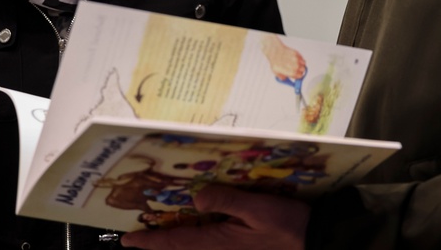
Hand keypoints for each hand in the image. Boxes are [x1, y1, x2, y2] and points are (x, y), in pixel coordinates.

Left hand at [119, 184, 309, 249]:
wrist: (313, 241)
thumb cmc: (288, 226)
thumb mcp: (258, 209)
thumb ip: (227, 201)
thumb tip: (196, 195)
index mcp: (219, 242)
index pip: (176, 242)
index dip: (150, 242)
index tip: (127, 241)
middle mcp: (220, 249)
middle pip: (180, 247)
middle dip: (158, 243)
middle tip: (136, 236)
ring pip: (194, 247)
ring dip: (175, 241)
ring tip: (158, 232)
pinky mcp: (239, 247)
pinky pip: (208, 244)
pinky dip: (194, 238)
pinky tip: (197, 226)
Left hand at [261, 35, 306, 81]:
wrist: (274, 51)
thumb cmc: (274, 61)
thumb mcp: (276, 73)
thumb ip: (282, 77)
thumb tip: (286, 78)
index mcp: (291, 72)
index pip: (300, 76)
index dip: (298, 76)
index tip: (297, 75)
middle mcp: (295, 66)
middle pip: (303, 70)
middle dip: (300, 70)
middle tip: (297, 69)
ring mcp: (297, 59)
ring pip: (304, 64)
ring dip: (301, 64)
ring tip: (295, 63)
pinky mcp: (297, 53)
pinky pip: (301, 58)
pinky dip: (300, 59)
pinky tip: (294, 59)